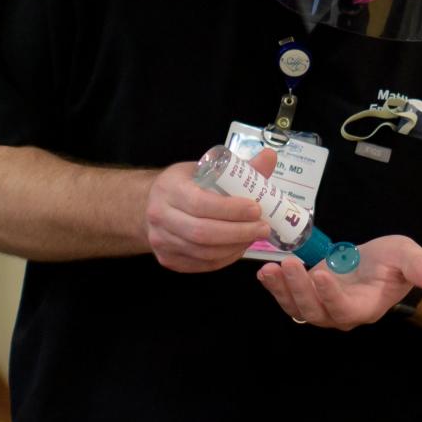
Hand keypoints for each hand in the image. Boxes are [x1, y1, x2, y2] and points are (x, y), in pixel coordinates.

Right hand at [145, 147, 273, 272]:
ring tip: (254, 237)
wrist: (152, 204)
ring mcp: (161, 241)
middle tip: (263, 228)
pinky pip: (202, 264)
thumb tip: (270, 156)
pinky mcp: (168, 259)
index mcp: (169, 188)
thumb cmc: (186, 184)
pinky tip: (239, 247)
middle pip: (202, 233)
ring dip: (235, 247)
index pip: (201, 203)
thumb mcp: (207, 170)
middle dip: (238, 232)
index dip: (231, 210)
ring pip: (204, 252)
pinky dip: (226, 258)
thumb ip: (239, 168)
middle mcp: (160, 216)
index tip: (256, 209)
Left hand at [257, 234, 421, 329]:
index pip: (345, 309)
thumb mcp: (408, 257)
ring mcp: (323, 308)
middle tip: (288, 264)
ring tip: (270, 269)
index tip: (319, 274)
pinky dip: (275, 287)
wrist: (383, 264)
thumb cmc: (397, 262)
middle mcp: (341, 314)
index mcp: (366, 307)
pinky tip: (265, 272)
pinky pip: (289, 298)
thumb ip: (419, 268)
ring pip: (298, 308)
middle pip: (315, 312)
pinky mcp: (309, 296)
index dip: (330, 296)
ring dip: (282, 290)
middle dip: (298, 290)